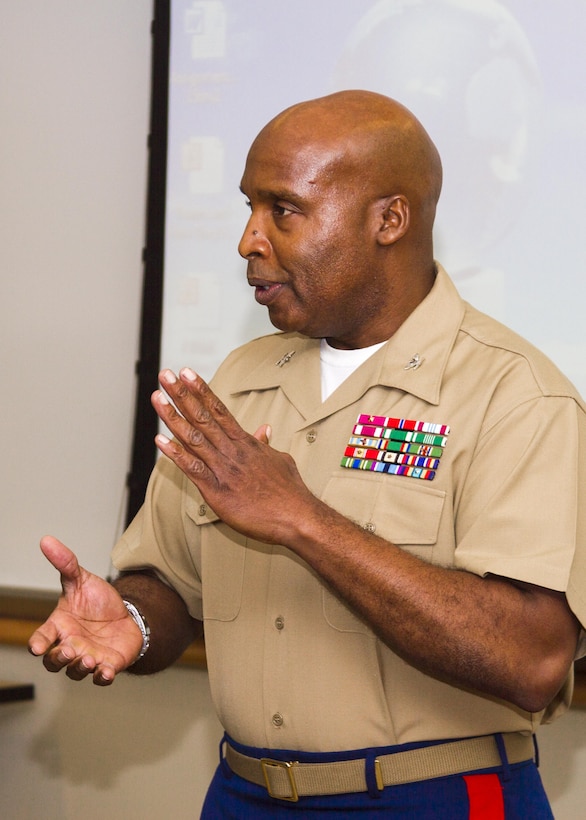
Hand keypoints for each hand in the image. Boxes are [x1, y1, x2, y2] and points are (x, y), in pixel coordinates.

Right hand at [28, 536, 143, 684]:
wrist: (127, 615)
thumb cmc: (98, 601)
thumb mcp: (82, 579)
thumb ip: (65, 563)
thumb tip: (47, 540)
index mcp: (60, 626)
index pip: (42, 637)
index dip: (38, 643)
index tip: (36, 647)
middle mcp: (70, 645)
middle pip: (54, 661)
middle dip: (59, 658)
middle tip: (69, 649)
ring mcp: (88, 657)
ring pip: (76, 672)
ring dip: (80, 668)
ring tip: (89, 658)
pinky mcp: (107, 665)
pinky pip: (101, 678)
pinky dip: (102, 678)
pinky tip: (105, 672)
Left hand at [151, 368, 317, 544]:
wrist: (296, 516)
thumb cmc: (289, 491)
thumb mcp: (279, 460)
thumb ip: (265, 444)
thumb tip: (265, 430)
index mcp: (245, 442)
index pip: (219, 410)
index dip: (201, 390)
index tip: (187, 373)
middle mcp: (232, 451)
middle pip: (203, 417)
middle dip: (182, 394)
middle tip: (165, 375)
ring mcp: (223, 469)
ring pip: (193, 438)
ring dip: (173, 417)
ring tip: (157, 398)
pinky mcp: (217, 491)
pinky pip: (192, 469)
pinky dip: (176, 454)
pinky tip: (160, 441)